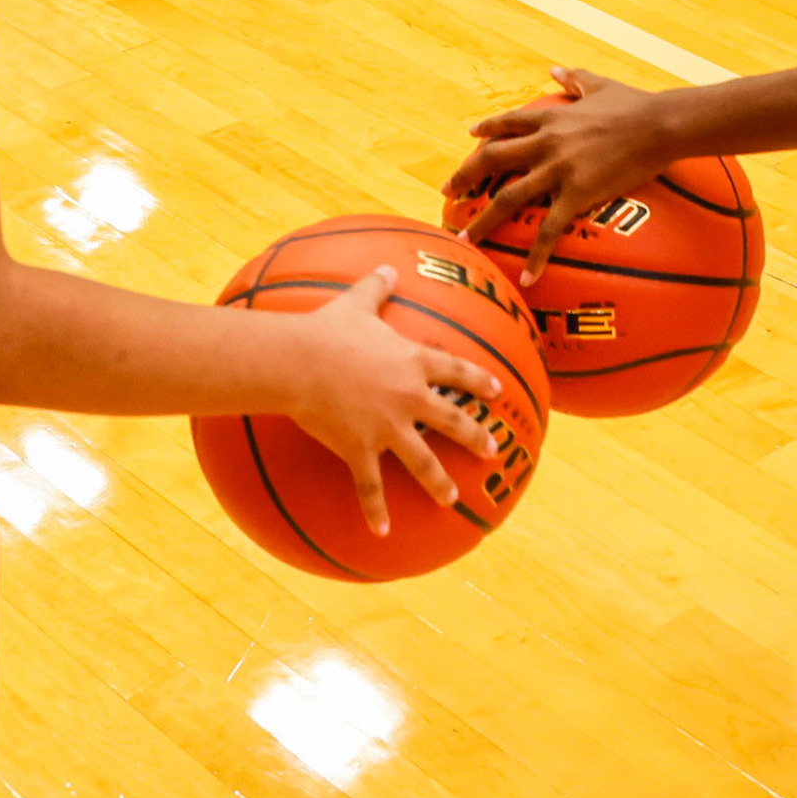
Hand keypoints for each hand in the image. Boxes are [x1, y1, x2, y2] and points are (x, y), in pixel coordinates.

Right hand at [285, 267, 503, 536]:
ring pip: (423, 461)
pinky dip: (375, 510)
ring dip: (440, 482)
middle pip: (452, 421)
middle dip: (475, 436)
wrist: (300, 362)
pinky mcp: (361, 450)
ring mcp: (387, 428)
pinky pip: (370, 486)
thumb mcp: (356, 301)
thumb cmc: (328, 329)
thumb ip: (377, 286)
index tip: (496, 392)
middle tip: (493, 450)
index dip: (478, 382)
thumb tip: (388, 265)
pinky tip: (382, 532)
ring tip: (454, 497)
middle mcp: (409, 398)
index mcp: (412, 362)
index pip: (456, 372)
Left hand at [448, 67, 679, 284]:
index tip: (470, 137)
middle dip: (466, 176)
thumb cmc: (635, 103)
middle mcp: (545, 143)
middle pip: (493, 159)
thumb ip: (574, 77)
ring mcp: (557, 170)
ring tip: (464, 239)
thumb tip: (555, 69)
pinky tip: (526, 277)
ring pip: (508, 197)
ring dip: (483, 220)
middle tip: (447, 192)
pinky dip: (536, 256)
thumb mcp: (599, 84)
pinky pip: (549, 230)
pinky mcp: (576, 194)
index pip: (508, 123)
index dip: (486, 129)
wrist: (659, 125)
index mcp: (550, 118)